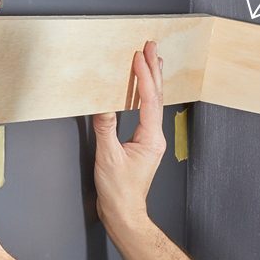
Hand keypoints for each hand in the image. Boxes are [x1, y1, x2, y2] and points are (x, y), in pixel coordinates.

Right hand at [93, 40, 167, 232]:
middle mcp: (155, 137)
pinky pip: (146, 113)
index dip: (143, 77)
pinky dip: (145, 96)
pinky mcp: (142, 145)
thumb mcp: (108, 158)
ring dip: (152, 81)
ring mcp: (150, 141)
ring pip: (154, 104)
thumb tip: (102, 105)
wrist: (124, 213)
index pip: (149, 101)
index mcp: (151, 139)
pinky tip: (142, 91)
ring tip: (152, 60)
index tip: (138, 57)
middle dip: (153, 70)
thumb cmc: (119, 192)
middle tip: (151, 47)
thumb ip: (105, 129)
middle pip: (157, 97)